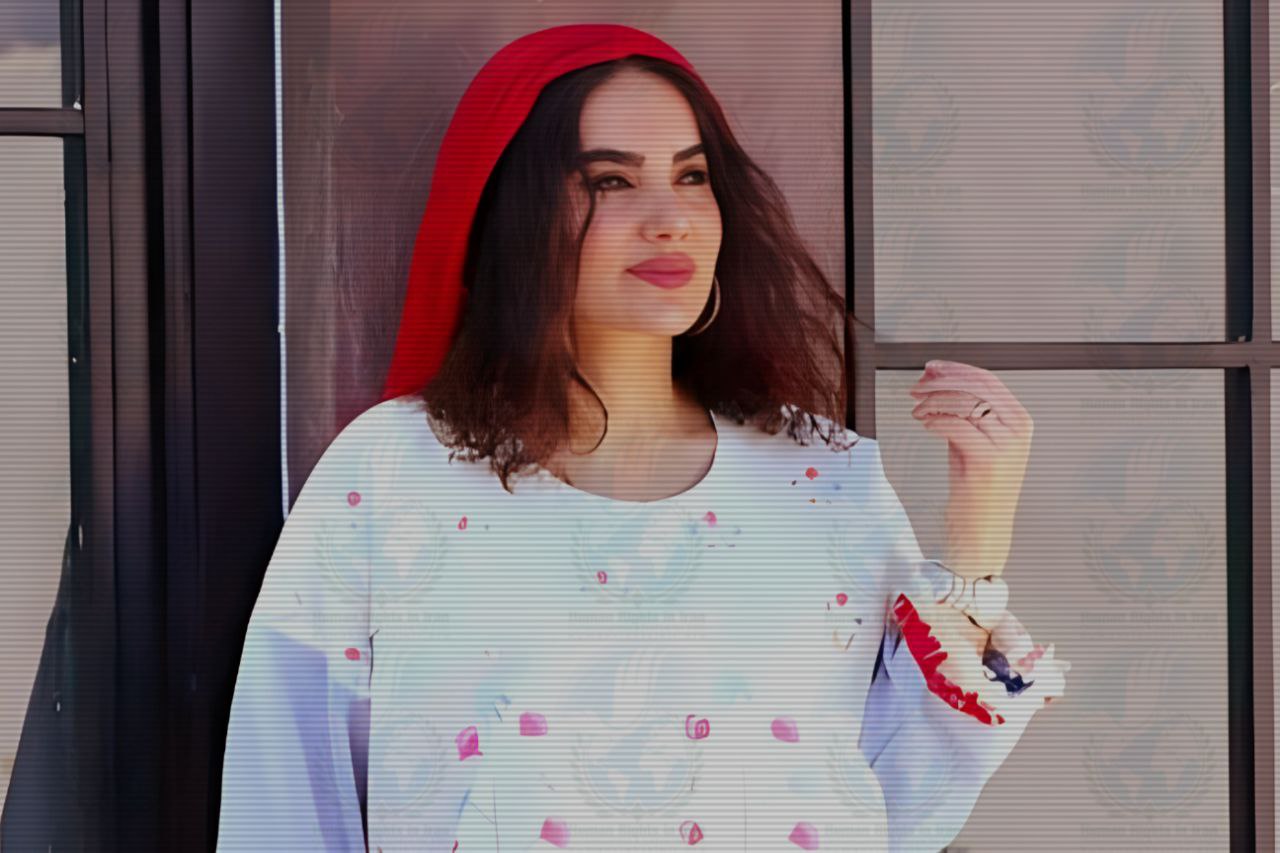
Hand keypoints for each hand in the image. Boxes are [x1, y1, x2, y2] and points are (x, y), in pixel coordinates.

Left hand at [908, 360, 1032, 577]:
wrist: (982, 528)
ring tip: (917, 410)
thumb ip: (965, 413)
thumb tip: (937, 382)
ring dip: (932, 402)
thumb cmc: (977, 486)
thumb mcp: (974, 439)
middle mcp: (1017, 429)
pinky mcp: (988, 459)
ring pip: (963, 404)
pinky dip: (935, 420)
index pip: (987, 380)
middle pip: (974, 387)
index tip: (931, 368)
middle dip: (940, 382)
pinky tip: (925, 423)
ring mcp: (1006, 444)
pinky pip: (956, 426)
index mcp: (1019, 420)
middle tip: (916, 387)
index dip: (956, 369)